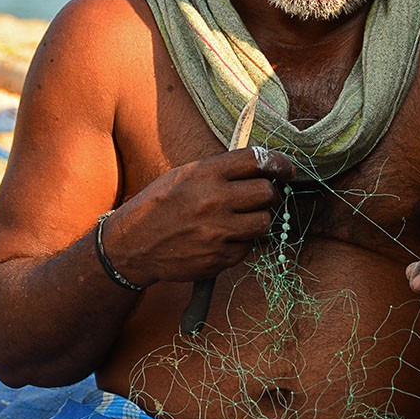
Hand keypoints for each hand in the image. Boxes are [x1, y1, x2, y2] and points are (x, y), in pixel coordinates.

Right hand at [104, 147, 292, 284]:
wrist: (134, 245)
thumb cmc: (160, 205)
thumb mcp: (184, 175)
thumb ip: (220, 170)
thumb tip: (259, 166)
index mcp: (205, 173)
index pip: (256, 160)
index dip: (278, 162)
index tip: (285, 168)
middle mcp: (214, 200)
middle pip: (267, 192)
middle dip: (268, 193)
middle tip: (260, 196)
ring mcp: (218, 232)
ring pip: (264, 221)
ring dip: (259, 218)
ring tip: (243, 217)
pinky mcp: (220, 258)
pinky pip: (248, 246)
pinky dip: (242, 241)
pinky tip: (224, 237)